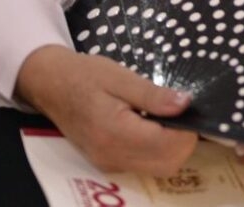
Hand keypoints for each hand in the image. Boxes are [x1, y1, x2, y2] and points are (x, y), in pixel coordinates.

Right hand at [16, 46, 196, 176]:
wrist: (51, 85)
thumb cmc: (86, 76)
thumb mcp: (121, 77)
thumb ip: (154, 95)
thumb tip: (186, 104)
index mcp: (115, 132)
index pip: (167, 145)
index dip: (188, 130)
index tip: (191, 109)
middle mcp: (112, 155)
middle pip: (167, 163)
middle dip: (185, 141)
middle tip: (183, 114)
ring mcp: (109, 163)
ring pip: (158, 168)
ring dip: (173, 148)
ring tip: (169, 118)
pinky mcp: (108, 163)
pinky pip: (144, 165)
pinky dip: (158, 151)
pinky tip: (154, 126)